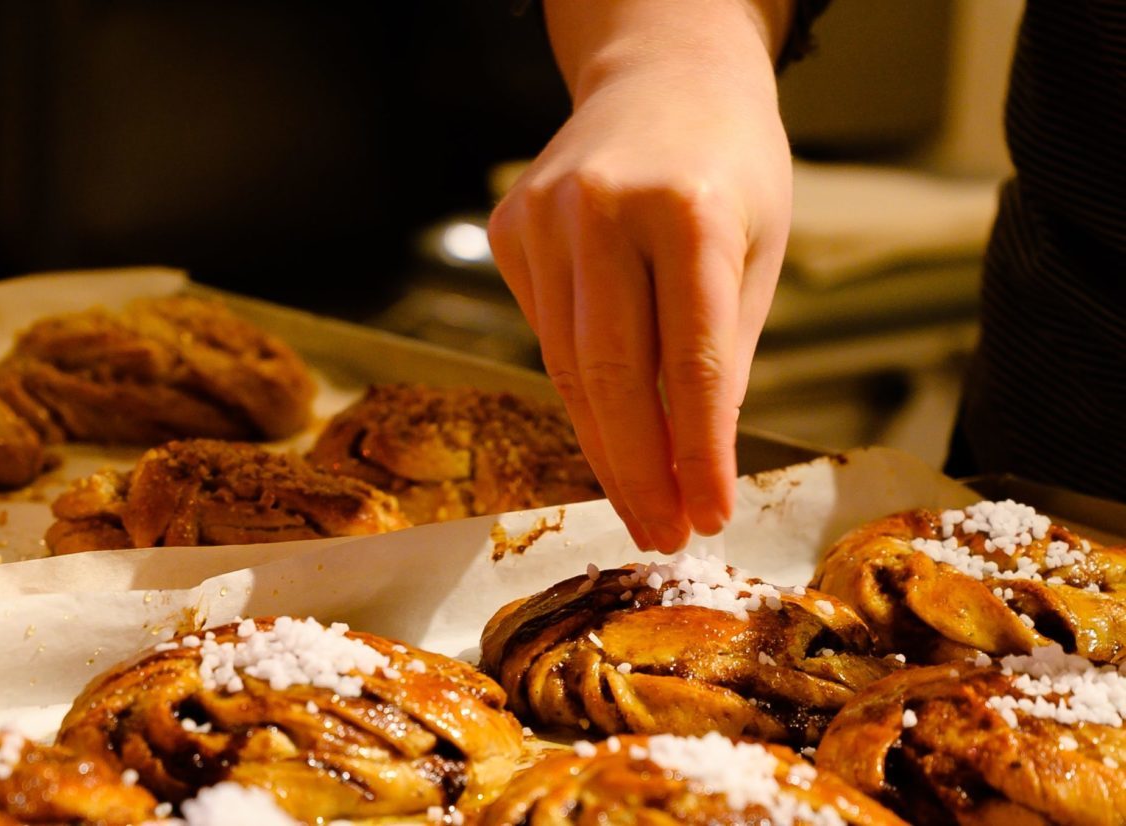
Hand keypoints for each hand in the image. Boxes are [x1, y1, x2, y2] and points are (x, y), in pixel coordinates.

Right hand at [488, 50, 790, 552]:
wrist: (661, 77)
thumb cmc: (728, 167)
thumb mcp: (756, 252)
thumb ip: (723, 358)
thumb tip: (693, 472)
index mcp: (687, 209)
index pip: (690, 363)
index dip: (698, 453)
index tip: (709, 517)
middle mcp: (601, 209)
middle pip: (610, 377)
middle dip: (638, 471)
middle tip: (662, 532)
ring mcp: (542, 217)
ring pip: (566, 367)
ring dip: (605, 447)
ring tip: (642, 504)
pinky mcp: (508, 230)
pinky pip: (545, 334)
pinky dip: (579, 387)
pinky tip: (611, 418)